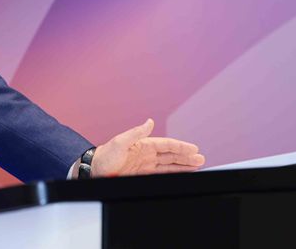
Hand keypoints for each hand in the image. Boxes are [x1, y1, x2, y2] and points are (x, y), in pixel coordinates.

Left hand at [89, 119, 204, 177]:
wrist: (95, 170)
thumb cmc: (105, 155)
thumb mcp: (120, 142)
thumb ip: (136, 132)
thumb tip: (150, 121)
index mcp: (143, 144)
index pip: (166, 145)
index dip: (181, 147)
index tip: (194, 149)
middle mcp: (146, 154)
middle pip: (171, 155)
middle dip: (186, 156)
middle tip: (201, 159)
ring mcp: (145, 164)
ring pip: (169, 164)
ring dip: (183, 165)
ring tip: (197, 166)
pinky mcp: (143, 174)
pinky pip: (162, 173)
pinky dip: (173, 173)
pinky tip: (182, 174)